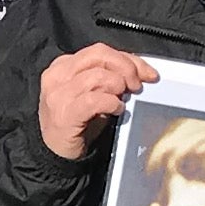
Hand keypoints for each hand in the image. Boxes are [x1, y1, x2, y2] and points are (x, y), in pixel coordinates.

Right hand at [38, 42, 156, 160]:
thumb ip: (109, 76)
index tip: (147, 73)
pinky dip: (112, 102)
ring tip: (123, 99)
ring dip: (118, 86)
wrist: (59, 154)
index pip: (100, 51)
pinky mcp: (64, 114)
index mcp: (63, 66)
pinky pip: (95, 100)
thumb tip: (139, 71)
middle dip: (126, 68)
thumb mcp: (93, 92)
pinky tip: (117, 110)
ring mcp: (58, 95)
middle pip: (99, 55)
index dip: (128, 59)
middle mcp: (57, 76)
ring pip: (98, 75)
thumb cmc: (79, 122)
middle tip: (138, 86)